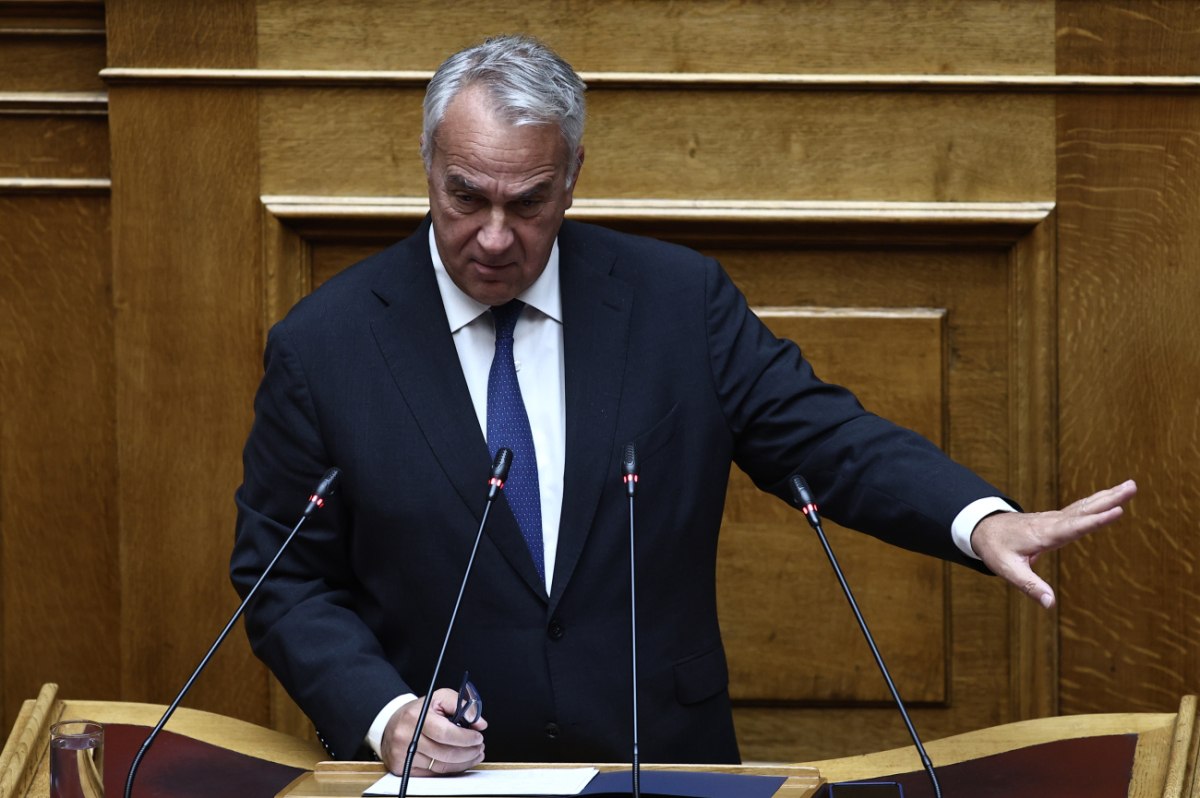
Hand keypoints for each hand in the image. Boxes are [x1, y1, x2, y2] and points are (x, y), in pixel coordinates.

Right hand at [380, 690, 487, 775]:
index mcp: (415, 716)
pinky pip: (434, 773)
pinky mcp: (402, 768)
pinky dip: (451, 769)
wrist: (392, 724)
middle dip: (468, 751)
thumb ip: (462, 705)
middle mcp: (407, 737)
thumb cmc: (418, 712)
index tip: (478, 737)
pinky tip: (460, 761)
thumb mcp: (439, 698)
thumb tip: (479, 722)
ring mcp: (403, 755)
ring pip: (441, 766)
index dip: (465, 737)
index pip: (444, 732)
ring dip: (463, 762)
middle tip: (479, 746)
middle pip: (445, 753)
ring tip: (474, 753)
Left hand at [971, 479, 1136, 608]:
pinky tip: (1111, 496)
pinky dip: (1098, 501)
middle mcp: (1052, 522)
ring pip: (1085, 506)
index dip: (1095, 521)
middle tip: (1133, 487)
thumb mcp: (1008, 570)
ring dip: (1108, 496)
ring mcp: (1055, 518)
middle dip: (1109, 499)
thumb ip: (1030, 586)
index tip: (1117, 511)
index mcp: (1044, 534)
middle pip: (1085, 510)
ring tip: (1131, 486)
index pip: (1073, 527)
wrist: (983, 528)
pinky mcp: (1056, 519)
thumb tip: (1050, 605)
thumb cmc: (995, 549)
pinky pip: (1081, 508)